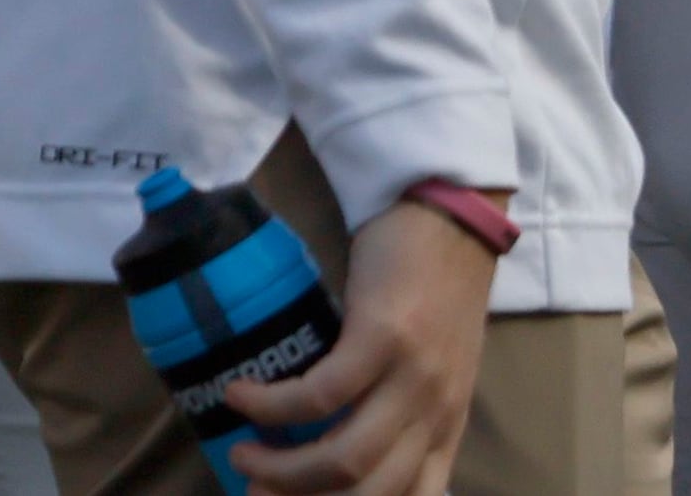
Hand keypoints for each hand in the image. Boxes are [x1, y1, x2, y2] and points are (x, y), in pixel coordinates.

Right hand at [229, 190, 503, 495]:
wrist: (450, 222)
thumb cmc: (433, 291)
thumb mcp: (429, 368)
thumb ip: (400, 408)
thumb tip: (336, 436)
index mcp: (446, 429)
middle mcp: (434, 415)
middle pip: (369, 491)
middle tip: (253, 491)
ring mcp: (412, 380)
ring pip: (346, 455)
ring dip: (285, 467)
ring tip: (241, 451)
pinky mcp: (383, 339)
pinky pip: (322, 393)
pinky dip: (275, 405)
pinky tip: (241, 395)